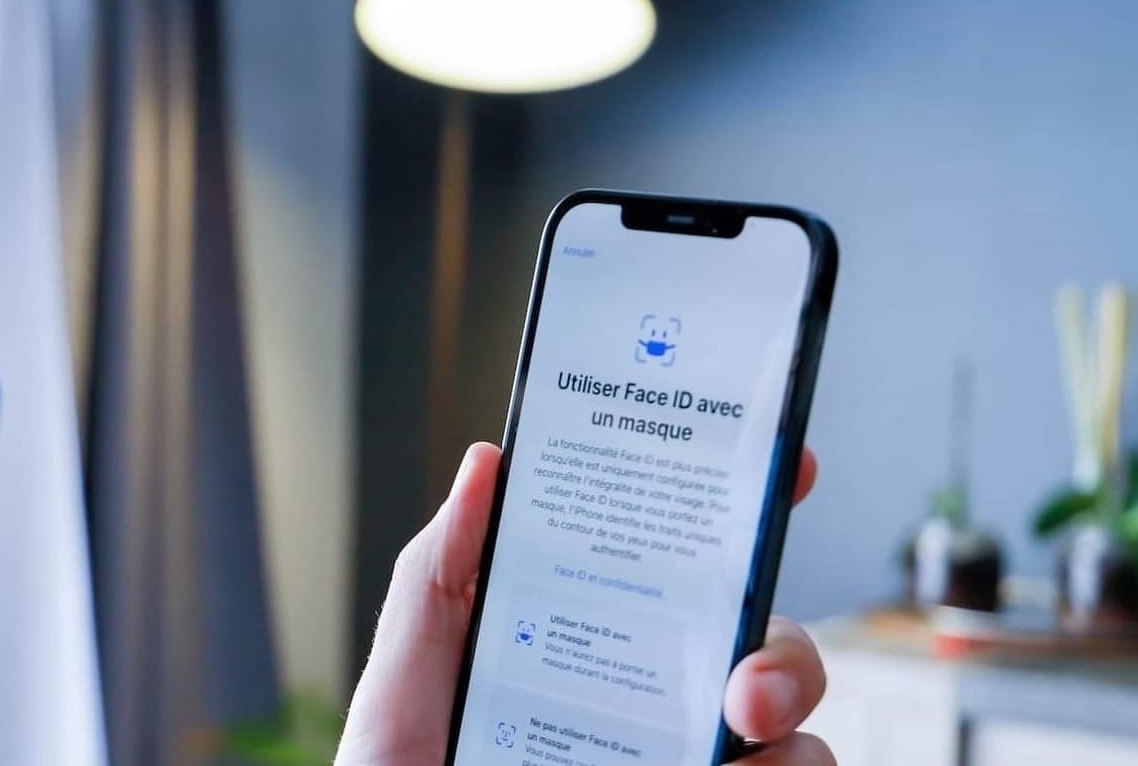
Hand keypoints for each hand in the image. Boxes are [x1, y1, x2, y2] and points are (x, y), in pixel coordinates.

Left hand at [337, 442, 830, 764]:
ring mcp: (684, 752)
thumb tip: (488, 461)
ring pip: (793, 729)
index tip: (786, 468)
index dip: (747, 507)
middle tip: (746, 689)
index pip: (688, 561)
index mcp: (596, 629)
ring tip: (740, 731)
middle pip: (763, 640)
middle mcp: (656, 690)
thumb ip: (443, 566)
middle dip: (783, 651)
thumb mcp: (412, 662)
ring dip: (785, 720)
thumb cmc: (403, 759)